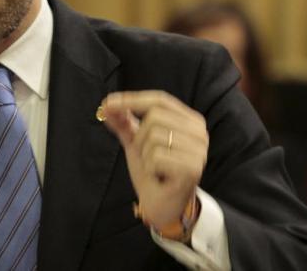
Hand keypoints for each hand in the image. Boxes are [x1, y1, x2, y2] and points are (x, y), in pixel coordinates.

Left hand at [101, 91, 207, 227]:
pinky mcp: (192, 169)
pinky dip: (149, 168)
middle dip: (139, 136)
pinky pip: (156, 157)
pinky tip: (158, 177)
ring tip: (154, 168)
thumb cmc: (152, 172)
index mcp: (189, 120)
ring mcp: (198, 151)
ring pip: (154, 136)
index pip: (160, 99)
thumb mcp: (136, 143)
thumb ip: (124, 123)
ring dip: (145, 154)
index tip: (107, 102)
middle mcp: (199, 132)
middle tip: (145, 155)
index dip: (132, 99)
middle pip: (155, 116)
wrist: (162, 207)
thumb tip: (107, 105)